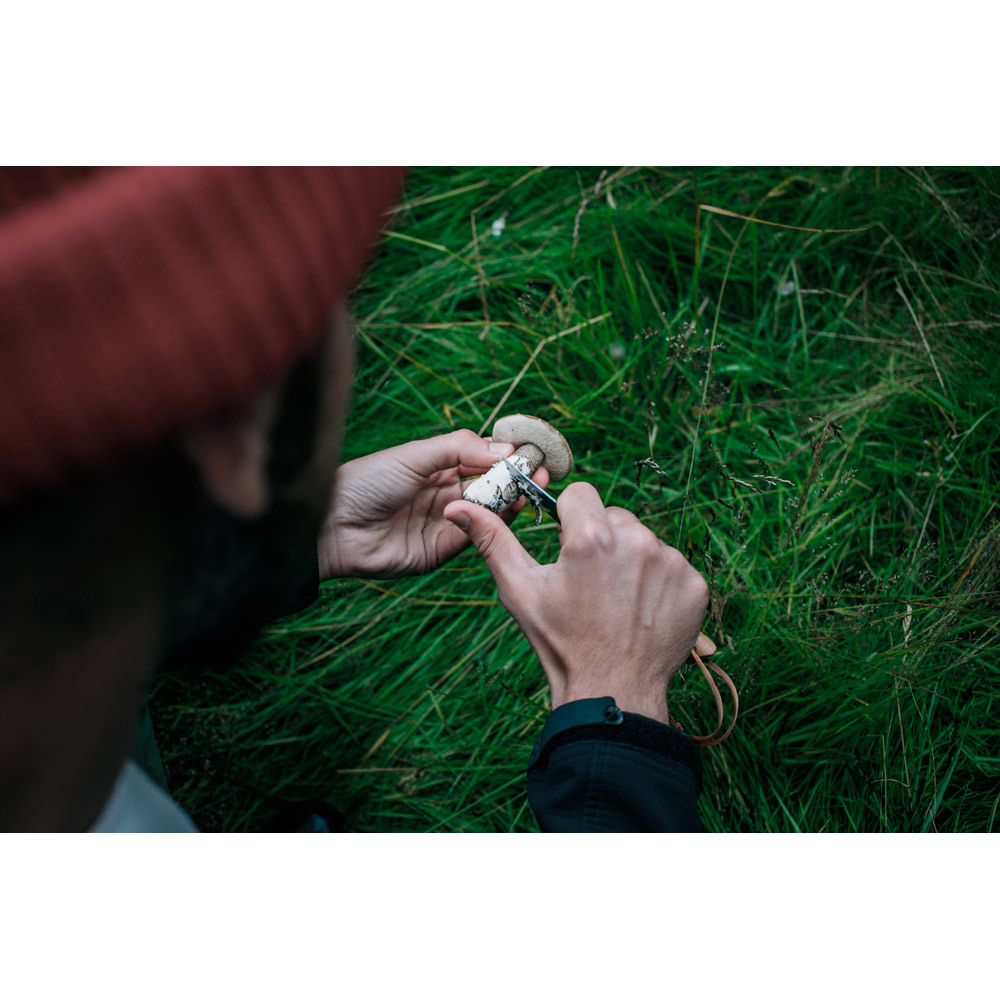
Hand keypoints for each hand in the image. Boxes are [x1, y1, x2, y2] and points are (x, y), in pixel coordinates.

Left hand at [320, 429, 548, 579]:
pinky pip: (474, 537)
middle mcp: (444, 493)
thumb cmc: (367, 482)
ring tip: (530, 488)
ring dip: (510, 500)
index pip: (481, 458)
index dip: (507, 456)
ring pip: (487, 511)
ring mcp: (445, 522)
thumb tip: (505, 449)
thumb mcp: (415, 456)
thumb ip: (459, 449)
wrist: (332, 527)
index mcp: (436, 465)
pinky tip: (507, 510)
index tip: (531, 453)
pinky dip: (492, 524)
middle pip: (490, 485)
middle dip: (516, 479)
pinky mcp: (441, 551)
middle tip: (540, 473)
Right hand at [442, 482, 708, 723]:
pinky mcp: (694, 583)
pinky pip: (673, 566)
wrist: (611, 692)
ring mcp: (670, 562)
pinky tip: (643, 611)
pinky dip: (660, 583)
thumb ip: (492, 540)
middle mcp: (635, 540)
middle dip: (602, 540)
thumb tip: (457, 507)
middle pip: (614, 516)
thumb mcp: (520, 591)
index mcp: (589, 537)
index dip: (569, 521)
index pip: (580, 494)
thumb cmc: (561, 643)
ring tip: (617, 601)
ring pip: (644, 540)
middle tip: (592, 584)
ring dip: (632, 561)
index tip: (569, 552)